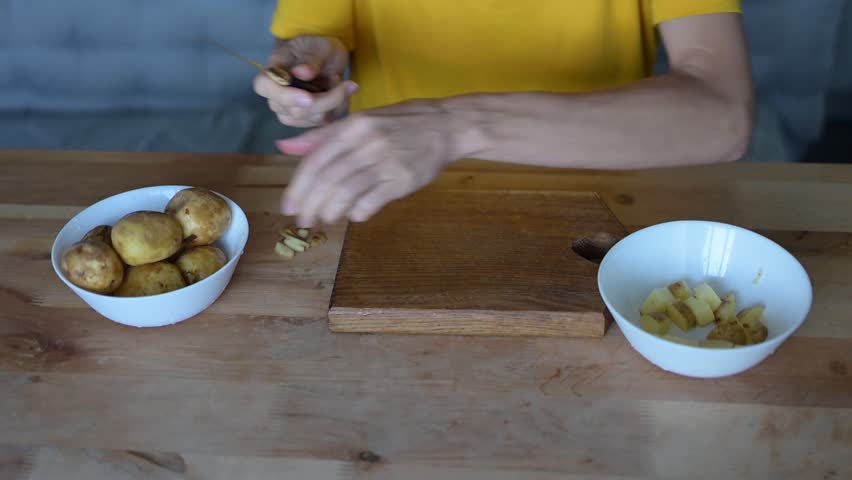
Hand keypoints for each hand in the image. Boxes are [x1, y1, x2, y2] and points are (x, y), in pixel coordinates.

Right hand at [253, 35, 357, 126]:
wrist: (325, 56)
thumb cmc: (316, 47)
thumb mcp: (317, 46)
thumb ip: (310, 60)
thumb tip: (301, 73)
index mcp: (271, 72)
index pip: (263, 87)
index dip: (284, 96)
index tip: (308, 98)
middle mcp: (277, 97)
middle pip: (294, 110)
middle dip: (324, 99)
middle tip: (341, 80)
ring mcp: (290, 111)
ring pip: (312, 118)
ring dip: (333, 102)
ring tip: (340, 81)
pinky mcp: (308, 120)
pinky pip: (324, 121)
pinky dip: (338, 107)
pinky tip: (342, 92)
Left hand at [276, 100, 459, 225]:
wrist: (445, 126)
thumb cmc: (399, 123)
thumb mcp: (360, 121)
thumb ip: (323, 136)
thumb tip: (284, 146)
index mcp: (353, 126)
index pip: (315, 161)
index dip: (298, 187)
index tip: (288, 206)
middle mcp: (367, 143)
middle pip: (327, 180)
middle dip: (310, 205)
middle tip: (303, 220)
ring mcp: (386, 162)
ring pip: (346, 192)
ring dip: (331, 211)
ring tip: (326, 218)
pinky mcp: (403, 180)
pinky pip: (371, 202)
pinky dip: (357, 213)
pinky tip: (354, 215)